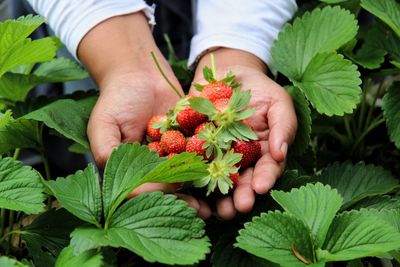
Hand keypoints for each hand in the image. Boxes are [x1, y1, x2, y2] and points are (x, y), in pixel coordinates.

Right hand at [79, 12, 210, 218]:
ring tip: (217, 202)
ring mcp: (174, 152)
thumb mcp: (102, 125)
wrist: (140, 72)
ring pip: (189, 176)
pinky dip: (214, 164)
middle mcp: (155, 164)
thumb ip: (106, 154)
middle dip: (185, 200)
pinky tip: (227, 174)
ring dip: (202, 189)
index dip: (159, 197)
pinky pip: (202, 154)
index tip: (173, 198)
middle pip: (171, 189)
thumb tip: (128, 184)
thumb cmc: (117, 98)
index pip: (146, 190)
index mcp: (133, 168)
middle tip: (202, 211)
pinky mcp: (190, 138)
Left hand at [190, 48, 296, 218]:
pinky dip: (190, 172)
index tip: (260, 188)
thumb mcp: (279, 102)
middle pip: (241, 181)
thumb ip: (284, 126)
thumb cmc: (259, 89)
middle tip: (237, 208)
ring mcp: (217, 154)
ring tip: (216, 210)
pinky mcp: (195, 146)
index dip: (265, 179)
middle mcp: (240, 158)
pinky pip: (191, 160)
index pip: (266, 169)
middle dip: (239, 195)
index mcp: (263, 152)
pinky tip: (188, 184)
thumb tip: (281, 153)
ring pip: (216, 178)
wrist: (228, 74)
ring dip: (216, 195)